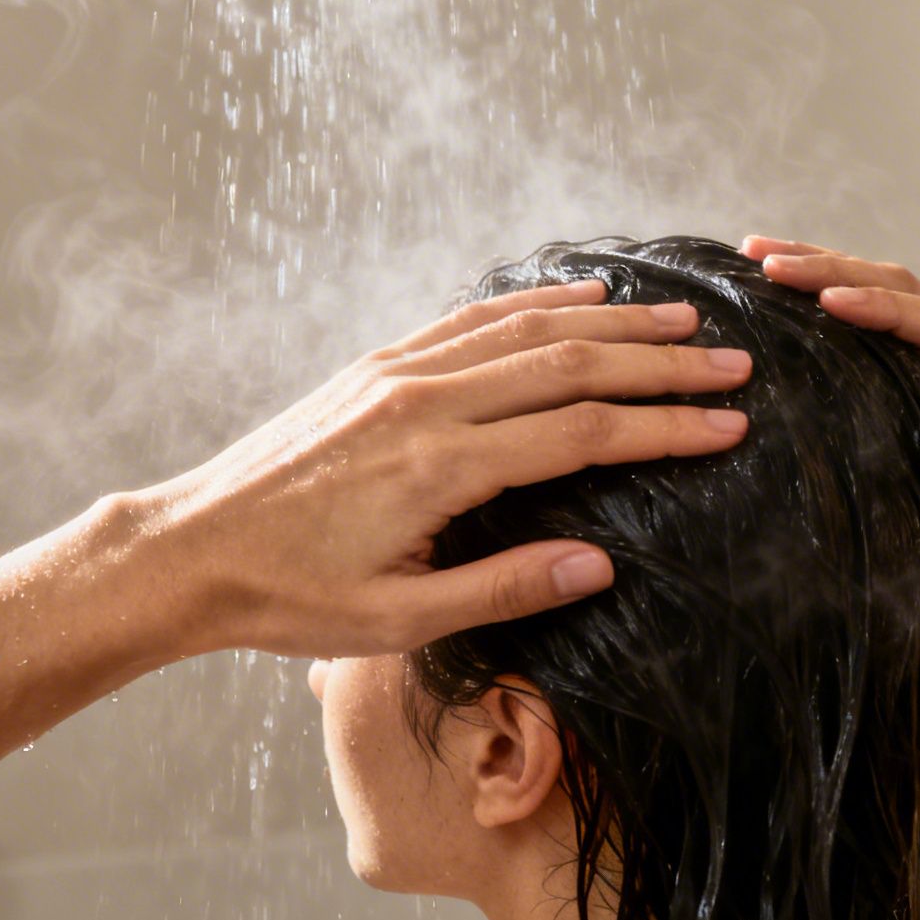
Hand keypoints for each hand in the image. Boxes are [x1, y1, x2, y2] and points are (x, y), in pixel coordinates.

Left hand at [129, 277, 753, 657]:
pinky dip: (537, 303)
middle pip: (571, 365)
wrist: (189, 549)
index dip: (664, 426)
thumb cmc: (290, 599)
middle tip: (731, 361)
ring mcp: (398, 373)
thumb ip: (505, 589)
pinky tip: (582, 297)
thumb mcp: (399, 622)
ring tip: (679, 320)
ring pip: (528, 329)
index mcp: (441, 466)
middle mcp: (425, 402)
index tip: (728, 425)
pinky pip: (472, 319)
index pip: (583, 433)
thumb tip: (601, 566)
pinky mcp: (376, 366)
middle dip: (660, 362)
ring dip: (612, 322)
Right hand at [742, 236, 919, 578]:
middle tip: (770, 264)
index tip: (832, 302)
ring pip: (888, 295)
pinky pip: (875, 325)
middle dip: (839, 271)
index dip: (889, 310)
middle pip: (907, 294)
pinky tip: (782, 294)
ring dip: (826, 270)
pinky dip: (830, 299)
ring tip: (759, 257)